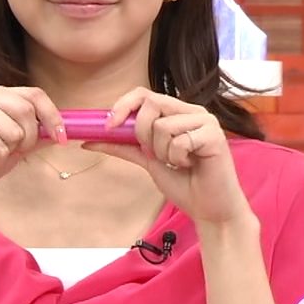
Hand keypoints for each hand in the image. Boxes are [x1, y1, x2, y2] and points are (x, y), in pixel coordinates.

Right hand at [0, 84, 63, 205]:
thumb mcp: (14, 147)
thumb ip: (35, 136)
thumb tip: (64, 130)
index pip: (35, 95)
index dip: (53, 116)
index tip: (62, 138)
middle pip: (28, 111)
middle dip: (26, 139)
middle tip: (8, 151)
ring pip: (15, 131)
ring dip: (7, 151)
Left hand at [83, 88, 252, 231]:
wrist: (208, 209)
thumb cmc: (184, 184)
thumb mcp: (147, 161)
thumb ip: (123, 147)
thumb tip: (89, 140)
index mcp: (178, 112)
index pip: (144, 94)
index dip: (123, 105)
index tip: (109, 127)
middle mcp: (192, 111)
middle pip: (152, 103)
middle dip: (142, 133)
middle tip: (155, 154)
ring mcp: (206, 121)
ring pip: (163, 126)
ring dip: (162, 153)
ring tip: (178, 163)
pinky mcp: (215, 135)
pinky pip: (179, 141)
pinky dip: (177, 159)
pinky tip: (190, 165)